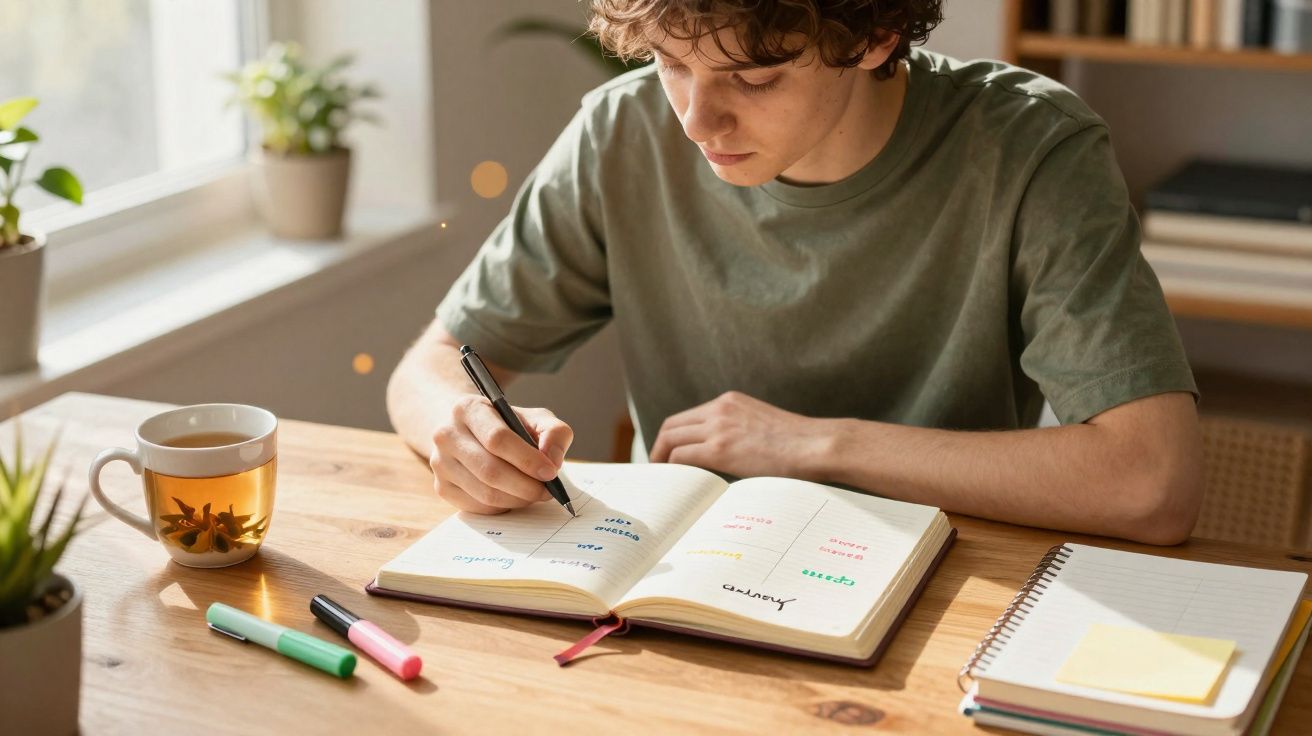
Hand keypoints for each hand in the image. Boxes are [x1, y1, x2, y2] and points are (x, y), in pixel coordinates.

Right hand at [429, 395, 573, 513]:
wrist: (467, 430)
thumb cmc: (505, 425)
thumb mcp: (533, 417)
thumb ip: (553, 432)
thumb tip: (553, 461)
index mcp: (468, 409)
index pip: (497, 439)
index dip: (527, 459)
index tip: (550, 472)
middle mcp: (447, 435)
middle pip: (490, 471)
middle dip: (526, 486)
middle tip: (547, 490)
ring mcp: (440, 464)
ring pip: (485, 493)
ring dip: (517, 499)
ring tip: (535, 493)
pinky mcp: (442, 487)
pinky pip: (478, 506)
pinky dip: (503, 506)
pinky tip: (514, 496)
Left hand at [648, 391, 833, 478]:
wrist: (817, 446)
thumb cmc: (799, 444)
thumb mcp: (762, 426)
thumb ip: (739, 432)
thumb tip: (726, 457)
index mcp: (729, 401)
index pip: (687, 417)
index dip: (672, 436)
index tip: (669, 454)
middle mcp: (719, 409)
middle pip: (672, 425)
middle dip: (660, 447)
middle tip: (659, 468)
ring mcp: (718, 427)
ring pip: (670, 440)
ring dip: (662, 459)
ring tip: (664, 479)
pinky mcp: (720, 449)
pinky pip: (681, 457)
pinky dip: (673, 469)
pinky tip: (678, 483)